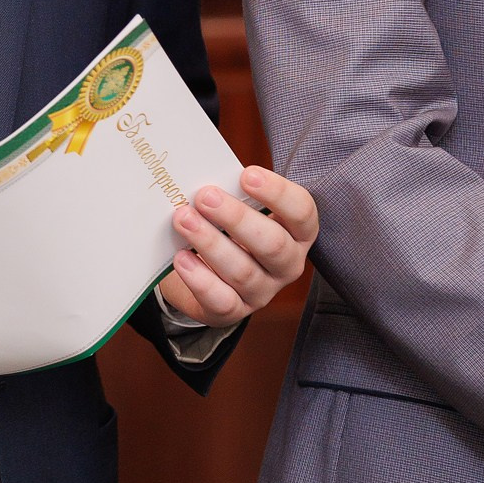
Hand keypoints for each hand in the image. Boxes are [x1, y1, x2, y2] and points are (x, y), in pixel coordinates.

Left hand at [159, 165, 317, 325]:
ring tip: (183, 219)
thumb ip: (228, 190)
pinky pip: (222, 300)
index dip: (278, 193)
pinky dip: (200, 279)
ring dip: (210, 243)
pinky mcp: (235, 311)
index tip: (246, 175)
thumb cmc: (225, 226)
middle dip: (236, 218)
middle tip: (205, 196)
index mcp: (296, 232)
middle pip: (272, 243)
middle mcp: (287, 264)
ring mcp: (263, 291)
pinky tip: (181, 258)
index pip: (302, 212)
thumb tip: (198, 171)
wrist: (203, 270)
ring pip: (243, 271)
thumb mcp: (234, 206)